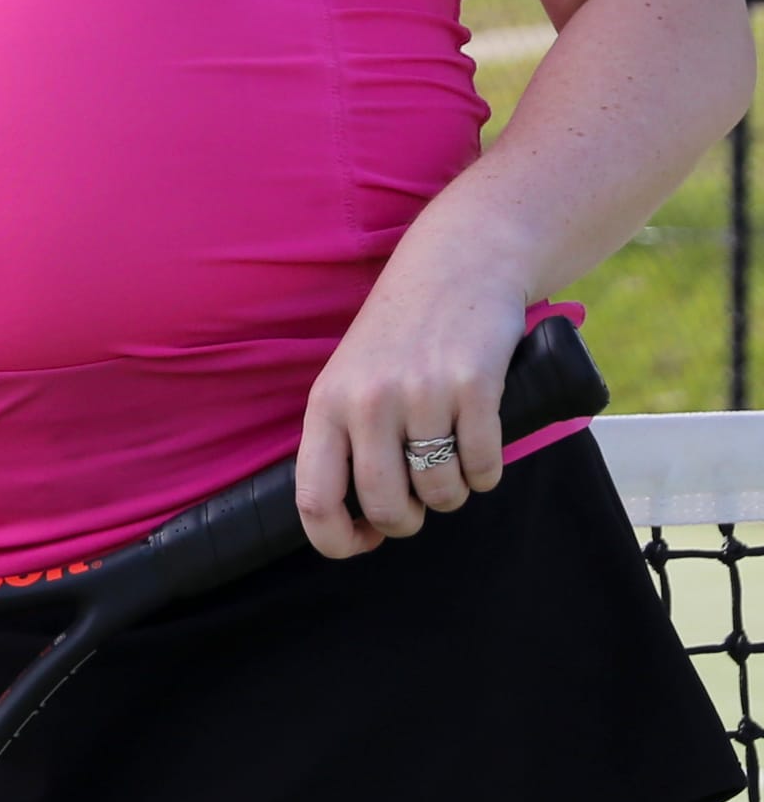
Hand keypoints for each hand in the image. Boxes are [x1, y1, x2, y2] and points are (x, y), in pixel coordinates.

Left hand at [294, 260, 529, 561]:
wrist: (459, 261)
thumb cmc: (401, 330)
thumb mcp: (351, 375)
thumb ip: (345, 436)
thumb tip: (354, 517)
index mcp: (327, 402)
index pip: (313, 499)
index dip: (338, 540)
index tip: (364, 540)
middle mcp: (369, 400)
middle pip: (386, 508)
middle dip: (408, 519)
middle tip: (419, 497)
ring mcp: (422, 393)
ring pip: (440, 493)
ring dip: (453, 492)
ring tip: (452, 458)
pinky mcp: (475, 386)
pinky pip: (484, 468)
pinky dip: (488, 473)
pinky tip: (482, 445)